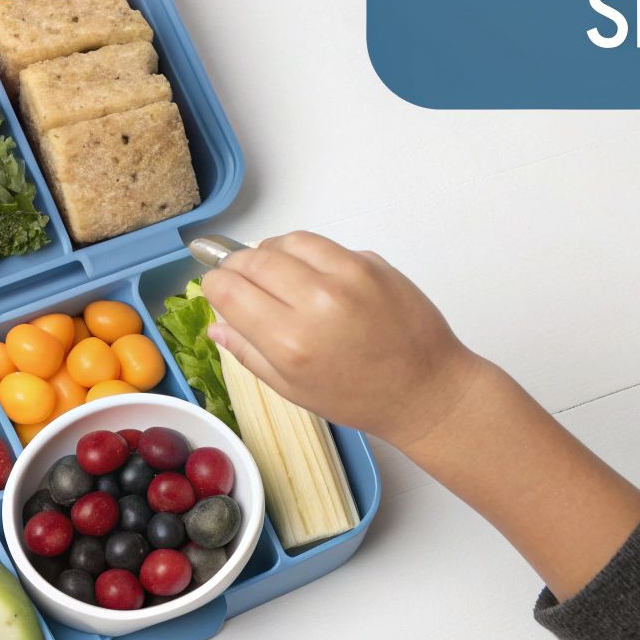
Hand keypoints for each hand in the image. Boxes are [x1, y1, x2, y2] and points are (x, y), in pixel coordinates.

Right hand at [199, 231, 488, 450]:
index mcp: (290, 341)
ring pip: (286, 241)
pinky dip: (306, 254)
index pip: (228, 289)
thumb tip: (216, 323)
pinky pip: (323, 244)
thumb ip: (249, 353)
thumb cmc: (360, 397)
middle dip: (236, 265)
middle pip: (253, 259)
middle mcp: (317, 301)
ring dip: (270, 252)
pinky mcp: (371, 262)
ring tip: (273, 273)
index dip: (214, 285)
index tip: (217, 290)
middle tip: (237, 277)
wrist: (425, 388)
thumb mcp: (293, 390)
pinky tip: (311, 276)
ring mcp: (348, 275)